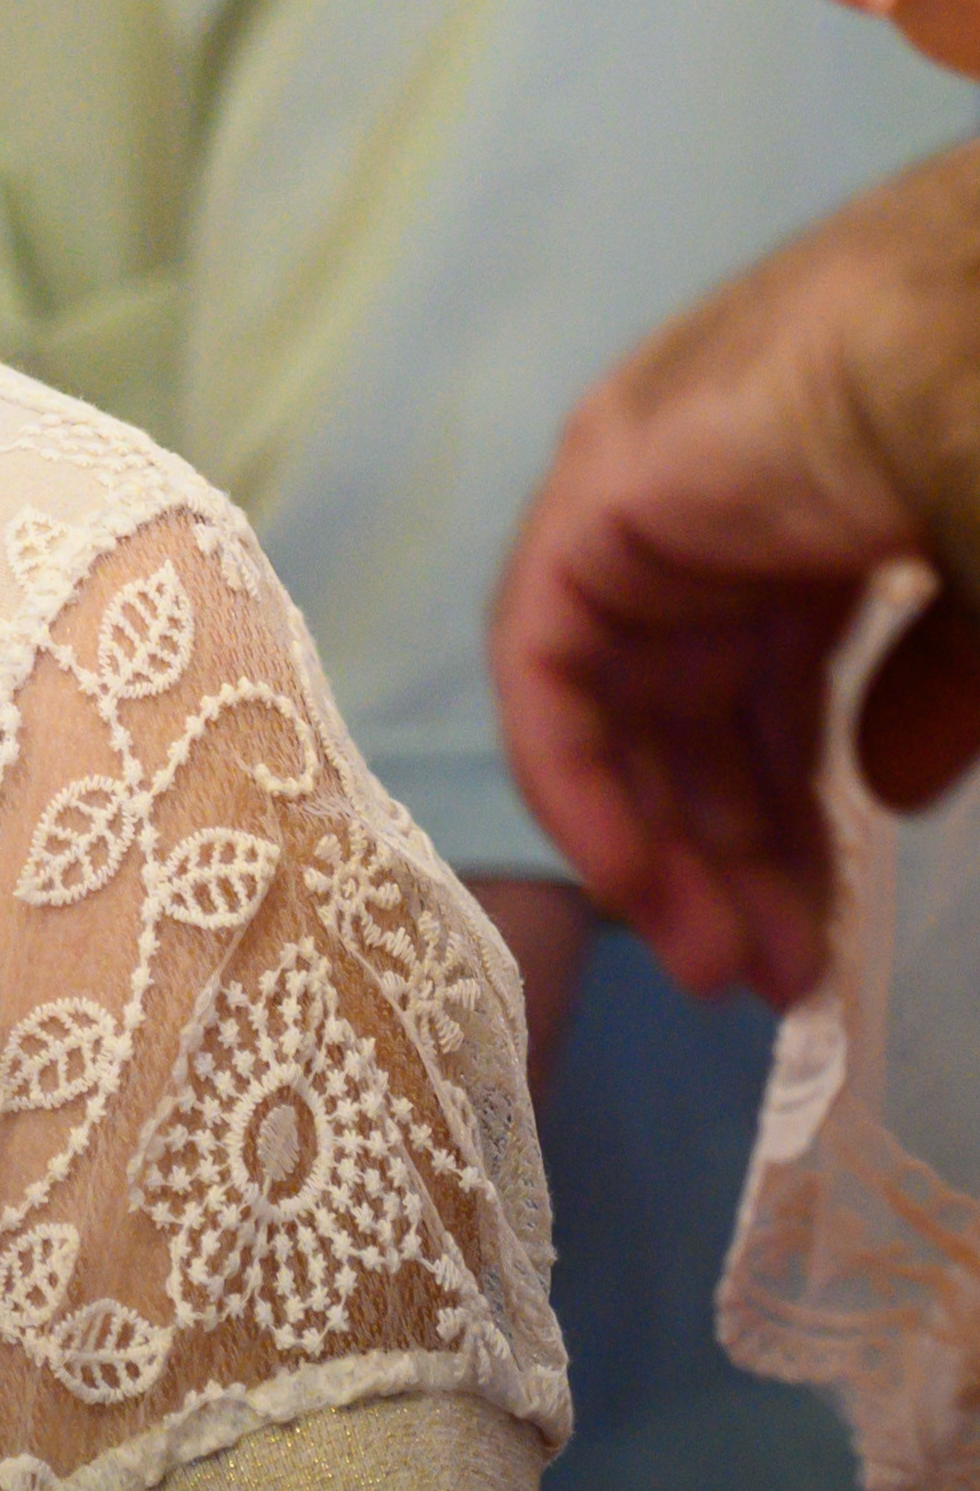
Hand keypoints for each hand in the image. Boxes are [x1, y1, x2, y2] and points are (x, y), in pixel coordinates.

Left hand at [491, 148, 979, 1006]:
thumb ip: (940, 691)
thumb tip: (884, 788)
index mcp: (805, 518)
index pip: (766, 697)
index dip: (785, 826)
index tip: (812, 944)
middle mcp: (706, 517)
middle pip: (690, 721)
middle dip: (727, 861)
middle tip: (763, 982)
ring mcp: (642, 508)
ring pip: (618, 709)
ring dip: (664, 846)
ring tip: (724, 969)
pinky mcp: (595, 512)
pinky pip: (550, 666)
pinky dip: (578, 777)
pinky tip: (638, 881)